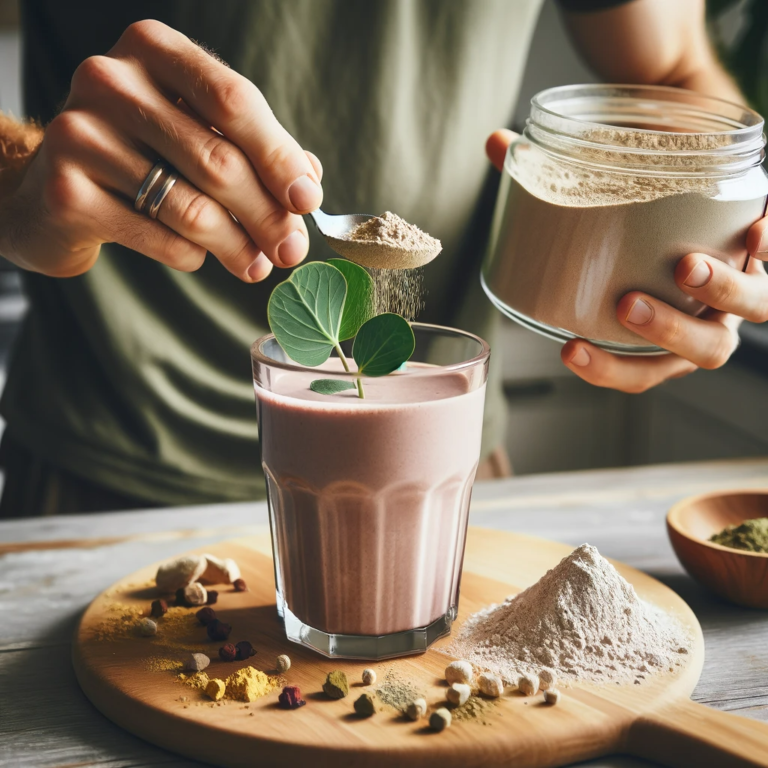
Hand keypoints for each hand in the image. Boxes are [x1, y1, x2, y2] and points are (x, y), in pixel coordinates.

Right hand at [0, 20, 322, 281]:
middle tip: (291, 251)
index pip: (234, 100)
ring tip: (257, 266)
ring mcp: (81, 133)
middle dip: (267, 215)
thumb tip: (308, 185)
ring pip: (192, 206)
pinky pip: (160, 237)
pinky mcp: (67, 192)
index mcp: (153, 50)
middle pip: (218, 159)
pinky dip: (193, 255)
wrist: (55, 193)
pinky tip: (199, 256)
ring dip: (238, 246)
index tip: (308, 202)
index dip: (280, 157)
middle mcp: (111, 80)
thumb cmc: (142, 157)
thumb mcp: (197, 135)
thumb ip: (254, 150)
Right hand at [486, 129, 767, 392]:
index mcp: (663, 331)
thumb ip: (544, 177)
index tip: (570, 349)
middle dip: (669, 334)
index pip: (640, 371)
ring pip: (753, 312)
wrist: (696, 156)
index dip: (608, 370)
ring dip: (722, 295)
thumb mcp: (587, 202)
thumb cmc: (636, 199)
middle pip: (704, 352)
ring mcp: (746, 285)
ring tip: (687, 264)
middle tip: (628, 305)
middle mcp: (711, 316)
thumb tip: (495, 144)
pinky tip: (754, 231)